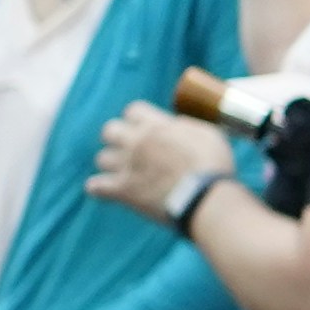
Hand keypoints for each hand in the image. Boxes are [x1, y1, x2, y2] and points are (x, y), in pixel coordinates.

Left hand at [86, 102, 226, 226]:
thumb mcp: (209, 135)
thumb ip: (186, 126)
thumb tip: (175, 124)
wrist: (207, 199)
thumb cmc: (214, 166)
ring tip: (126, 172)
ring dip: (112, 164)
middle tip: (132, 149)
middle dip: (118, 138)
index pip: (133, 111)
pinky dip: (99, 188)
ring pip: (102, 158)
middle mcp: (136, 142)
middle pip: (109, 130)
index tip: (147, 128)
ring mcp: (126, 166)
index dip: (139, 119)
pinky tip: (105, 190)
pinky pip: (95, 186)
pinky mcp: (122, 191)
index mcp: (156, 126)